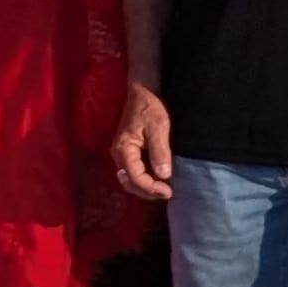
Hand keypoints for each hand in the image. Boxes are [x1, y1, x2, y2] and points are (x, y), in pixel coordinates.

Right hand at [110, 83, 175, 199]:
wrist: (143, 92)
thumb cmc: (150, 107)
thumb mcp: (158, 127)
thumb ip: (160, 151)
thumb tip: (164, 175)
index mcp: (123, 149)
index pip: (135, 177)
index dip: (151, 188)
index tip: (168, 191)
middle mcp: (119, 155)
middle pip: (130, 183)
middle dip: (148, 192)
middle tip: (167, 194)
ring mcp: (123, 154)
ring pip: (131, 180)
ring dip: (146, 188)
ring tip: (164, 191)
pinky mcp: (129, 153)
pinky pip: (134, 172)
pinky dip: (145, 180)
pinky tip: (158, 181)